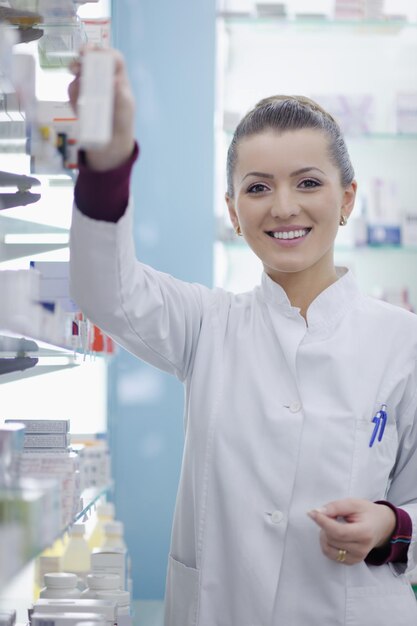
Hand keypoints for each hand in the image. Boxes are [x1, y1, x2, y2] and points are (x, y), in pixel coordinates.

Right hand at [68, 47, 135, 170]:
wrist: (111, 140)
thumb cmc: (122, 119)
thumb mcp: (125, 107)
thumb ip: (120, 94)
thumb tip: (114, 81)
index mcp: (116, 75)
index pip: (111, 57)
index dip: (103, 51)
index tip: (94, 53)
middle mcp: (100, 75)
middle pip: (91, 57)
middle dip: (84, 53)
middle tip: (80, 57)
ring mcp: (87, 84)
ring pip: (78, 69)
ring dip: (75, 68)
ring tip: (75, 72)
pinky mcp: (77, 96)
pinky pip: (71, 88)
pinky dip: (72, 91)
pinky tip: (77, 101)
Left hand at [307, 498, 395, 564]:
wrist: (381, 525)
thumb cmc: (367, 512)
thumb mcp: (353, 503)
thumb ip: (336, 506)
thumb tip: (317, 512)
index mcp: (365, 533)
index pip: (339, 532)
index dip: (323, 522)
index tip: (312, 513)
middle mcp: (361, 549)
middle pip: (332, 539)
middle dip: (325, 525)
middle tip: (331, 516)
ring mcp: (356, 558)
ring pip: (328, 548)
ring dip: (324, 535)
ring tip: (333, 525)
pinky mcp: (351, 562)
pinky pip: (330, 554)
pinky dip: (327, 543)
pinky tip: (334, 535)